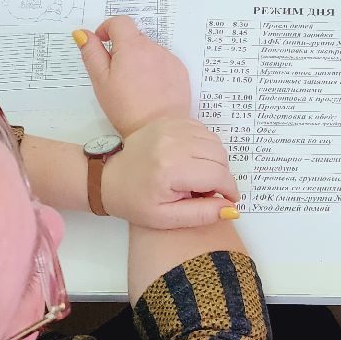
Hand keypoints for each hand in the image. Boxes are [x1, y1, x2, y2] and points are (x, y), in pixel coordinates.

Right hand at [74, 16, 191, 134]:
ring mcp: (169, 59)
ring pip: (149, 50)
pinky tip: (149, 90)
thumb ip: (91, 53)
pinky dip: (154, 69)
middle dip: (122, 49)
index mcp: (132, 47)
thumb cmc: (127, 108)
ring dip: (139, 59)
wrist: (160, 130)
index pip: (119, 22)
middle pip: (134, 37)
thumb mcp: (101, 80)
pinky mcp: (180, 72)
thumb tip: (83, 33)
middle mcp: (154, 48)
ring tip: (133, 86)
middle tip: (115, 74)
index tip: (102, 42)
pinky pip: (163, 62)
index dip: (107, 29)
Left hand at [98, 116, 239, 228]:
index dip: (229, 190)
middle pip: (220, 156)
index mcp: (170, 169)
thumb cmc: (136, 202)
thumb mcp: (167, 218)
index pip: (218, 175)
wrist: (108, 178)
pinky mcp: (170, 121)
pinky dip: (205, 146)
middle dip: (222, 176)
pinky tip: (193, 160)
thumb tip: (232, 209)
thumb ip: (202, 214)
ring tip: (199, 175)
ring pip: (214, 142)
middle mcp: (173, 143)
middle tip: (208, 190)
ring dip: (215, 160)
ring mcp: (171, 127)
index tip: (229, 199)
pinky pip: (203, 130)